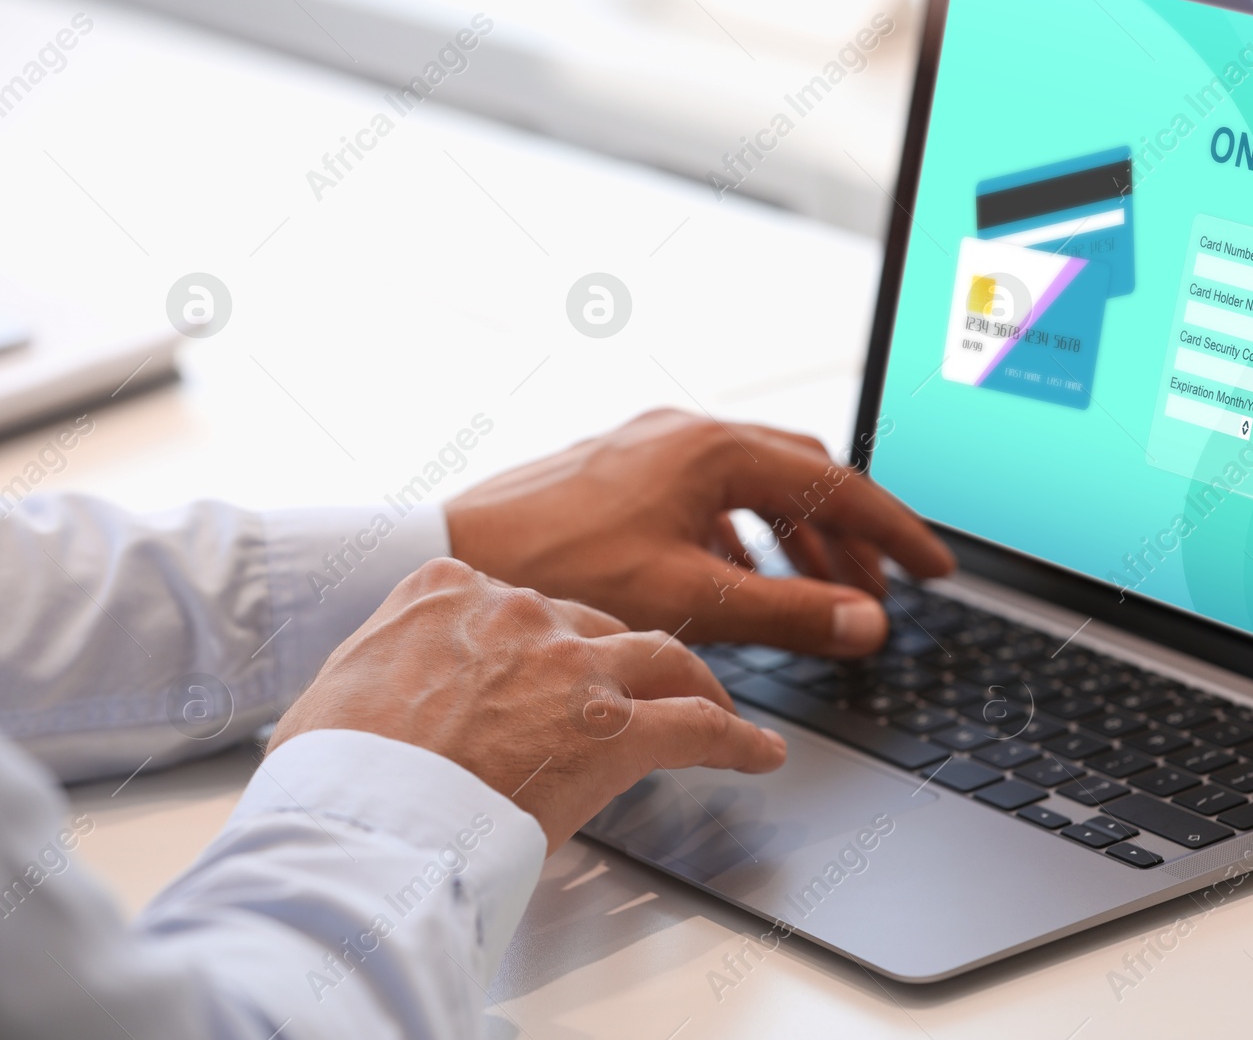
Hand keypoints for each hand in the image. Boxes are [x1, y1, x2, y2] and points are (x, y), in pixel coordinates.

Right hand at [266, 558, 785, 851]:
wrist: (362, 817)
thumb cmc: (338, 769)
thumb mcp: (341, 685)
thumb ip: (391, 663)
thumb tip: (391, 689)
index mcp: (447, 591)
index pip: (520, 602)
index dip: (546, 639)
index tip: (556, 660)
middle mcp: (520, 612)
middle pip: (598, 627)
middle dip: (618, 664)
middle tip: (629, 696)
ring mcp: (574, 665)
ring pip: (662, 659)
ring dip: (696, 684)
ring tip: (717, 706)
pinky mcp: (615, 729)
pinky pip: (697, 727)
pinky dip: (736, 739)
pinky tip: (759, 753)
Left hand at [444, 410, 953, 658]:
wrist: (453, 556)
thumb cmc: (561, 570)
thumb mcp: (691, 601)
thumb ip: (790, 612)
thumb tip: (868, 622)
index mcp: (714, 448)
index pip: (839, 486)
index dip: (896, 533)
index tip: (936, 570)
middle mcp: (687, 434)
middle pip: (804, 477)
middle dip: (852, 536)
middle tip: (885, 589)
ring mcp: (651, 449)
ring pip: (756, 488)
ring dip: (799, 541)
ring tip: (824, 598)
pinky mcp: (622, 475)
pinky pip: (711, 500)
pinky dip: (746, 541)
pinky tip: (742, 587)